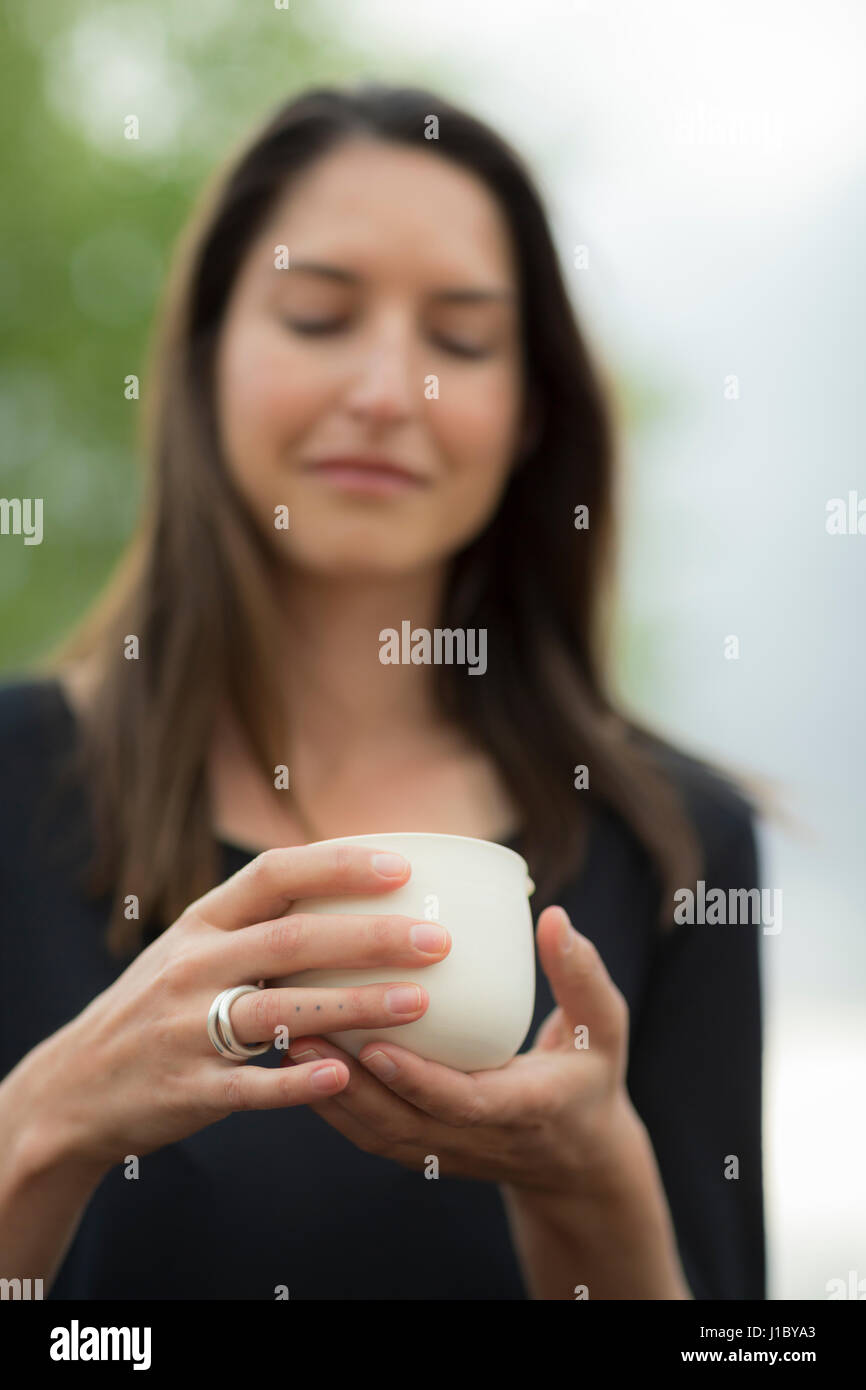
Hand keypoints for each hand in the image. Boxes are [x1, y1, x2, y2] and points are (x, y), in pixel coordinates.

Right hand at [18, 844, 452, 1169]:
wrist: (74, 1088)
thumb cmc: (159, 1009)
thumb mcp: (192, 950)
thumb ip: (258, 925)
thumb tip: (354, 894)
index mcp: (201, 924)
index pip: (273, 875)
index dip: (337, 865)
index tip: (402, 864)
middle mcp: (193, 966)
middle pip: (292, 940)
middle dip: (369, 935)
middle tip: (437, 938)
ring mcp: (186, 1029)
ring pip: (280, 1010)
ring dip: (353, 1005)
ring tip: (419, 1002)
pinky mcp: (186, 1089)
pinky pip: (249, 1085)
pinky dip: (297, 1082)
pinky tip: (346, 1076)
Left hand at [283, 904, 633, 1195]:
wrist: (577, 1163)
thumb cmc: (589, 1077)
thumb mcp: (602, 1027)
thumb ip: (581, 975)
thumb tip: (554, 916)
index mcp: (523, 1110)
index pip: (461, 1102)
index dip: (416, 1079)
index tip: (374, 1044)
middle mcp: (474, 1140)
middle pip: (398, 1123)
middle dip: (345, 1083)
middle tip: (302, 1027)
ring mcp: (442, 1153)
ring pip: (372, 1132)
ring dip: (325, 1090)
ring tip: (287, 1032)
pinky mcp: (421, 1153)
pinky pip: (367, 1132)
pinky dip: (330, 1100)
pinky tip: (298, 1053)